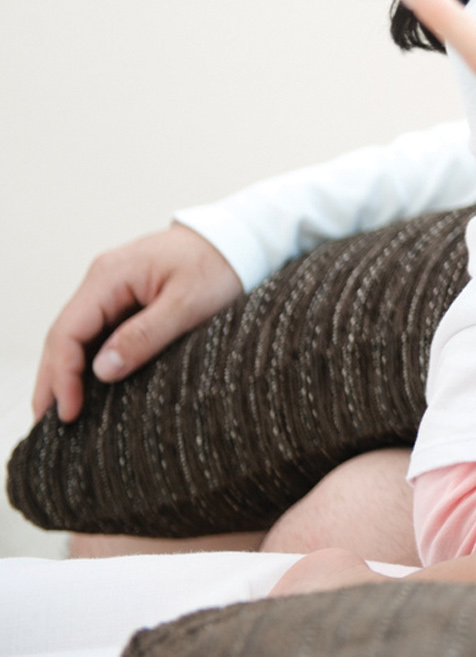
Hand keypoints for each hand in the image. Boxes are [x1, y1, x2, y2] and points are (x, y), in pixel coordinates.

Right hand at [34, 224, 242, 421]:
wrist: (240, 237)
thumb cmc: (220, 264)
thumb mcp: (189, 303)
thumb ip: (146, 335)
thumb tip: (102, 371)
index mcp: (110, 276)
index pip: (67, 332)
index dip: (62, 376)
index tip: (68, 413)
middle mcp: (102, 280)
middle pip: (63, 336)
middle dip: (52, 380)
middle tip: (47, 424)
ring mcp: (112, 288)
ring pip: (77, 336)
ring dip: (66, 372)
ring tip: (60, 412)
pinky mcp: (127, 298)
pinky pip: (98, 332)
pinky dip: (88, 360)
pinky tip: (89, 385)